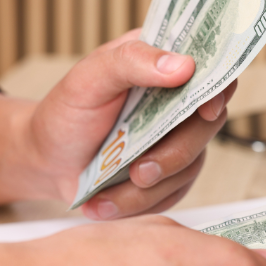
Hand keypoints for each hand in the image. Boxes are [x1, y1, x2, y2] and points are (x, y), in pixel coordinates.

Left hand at [0, 30, 236, 216]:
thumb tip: (183, 65)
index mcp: (163, 63)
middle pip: (209, 124)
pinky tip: (104, 201)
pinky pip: (172, 194)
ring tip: (105, 193)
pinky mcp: (170, 175)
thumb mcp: (89, 78)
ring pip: (191, 166)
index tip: (205, 109)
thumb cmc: (66, 112)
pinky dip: (136, 204)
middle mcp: (178, 101)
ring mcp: (177, 139)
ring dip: (148, 188)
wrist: (47, 159)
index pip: (212, 66)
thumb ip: (132, 61)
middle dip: (175, 154)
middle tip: (139, 171)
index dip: (218, 87)